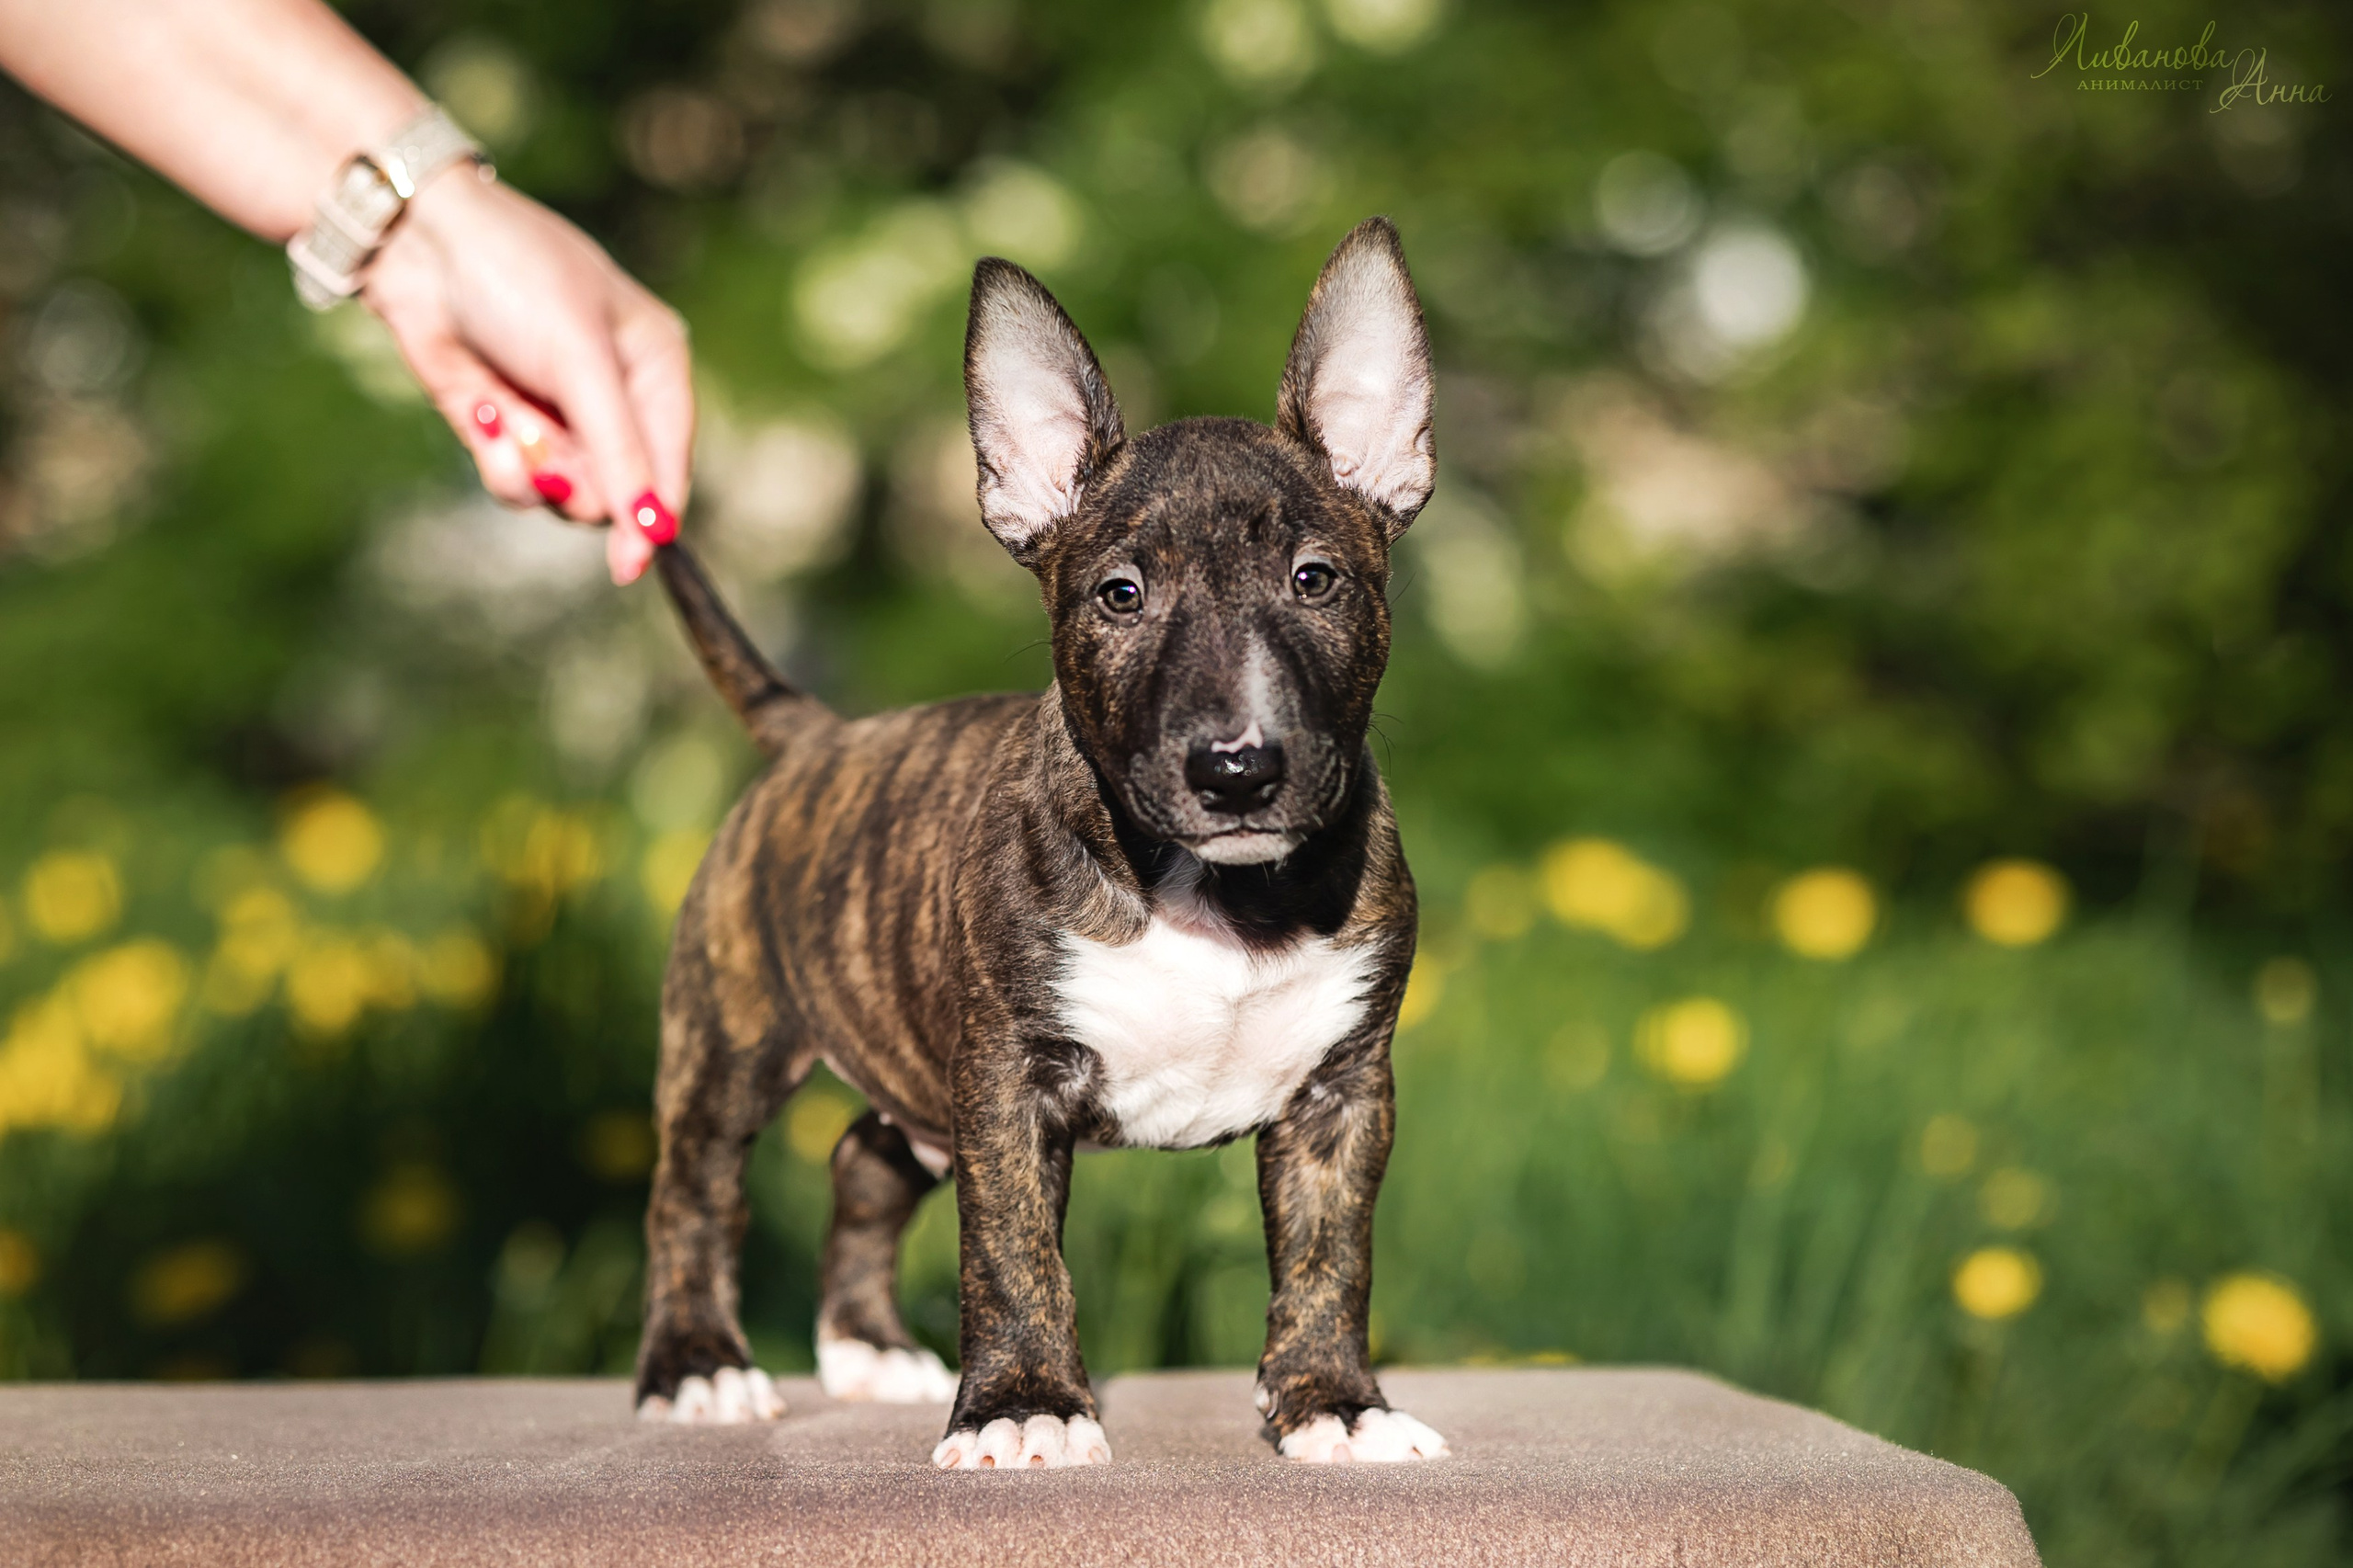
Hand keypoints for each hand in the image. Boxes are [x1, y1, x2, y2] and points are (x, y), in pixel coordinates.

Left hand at [359, 169, 690, 584]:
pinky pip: (517, 480)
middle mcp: (614, 398)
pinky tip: (480, 410)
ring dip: (531, 468)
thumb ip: (621, 452)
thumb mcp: (581, 365)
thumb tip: (654, 537)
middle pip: (616, 493)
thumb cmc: (517, 278)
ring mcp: (559, 415)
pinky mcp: (505, 426)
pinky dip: (498, 459)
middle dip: (577, 481)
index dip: (650, 518)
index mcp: (656, 368)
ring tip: (504, 419)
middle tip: (550, 457)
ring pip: (562, 494)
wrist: (417, 242)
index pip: (669, 466)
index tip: (628, 565)